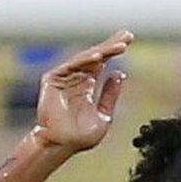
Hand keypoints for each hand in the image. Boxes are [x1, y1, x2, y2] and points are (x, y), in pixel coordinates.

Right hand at [33, 30, 132, 153]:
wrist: (61, 145)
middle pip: (94, 56)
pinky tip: (99, 56)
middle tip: (127, 36)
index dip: (113, 51)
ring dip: (102, 51)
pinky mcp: (52, 80)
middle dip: (110, 45)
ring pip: (84, 59)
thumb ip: (110, 96)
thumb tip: (119, 74)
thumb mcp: (104, 115)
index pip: (101, 63)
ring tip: (119, 47)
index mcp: (86, 86)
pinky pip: (70, 66)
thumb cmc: (80, 137)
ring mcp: (63, 78)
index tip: (128, 41)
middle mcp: (75, 79)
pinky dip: (84, 60)